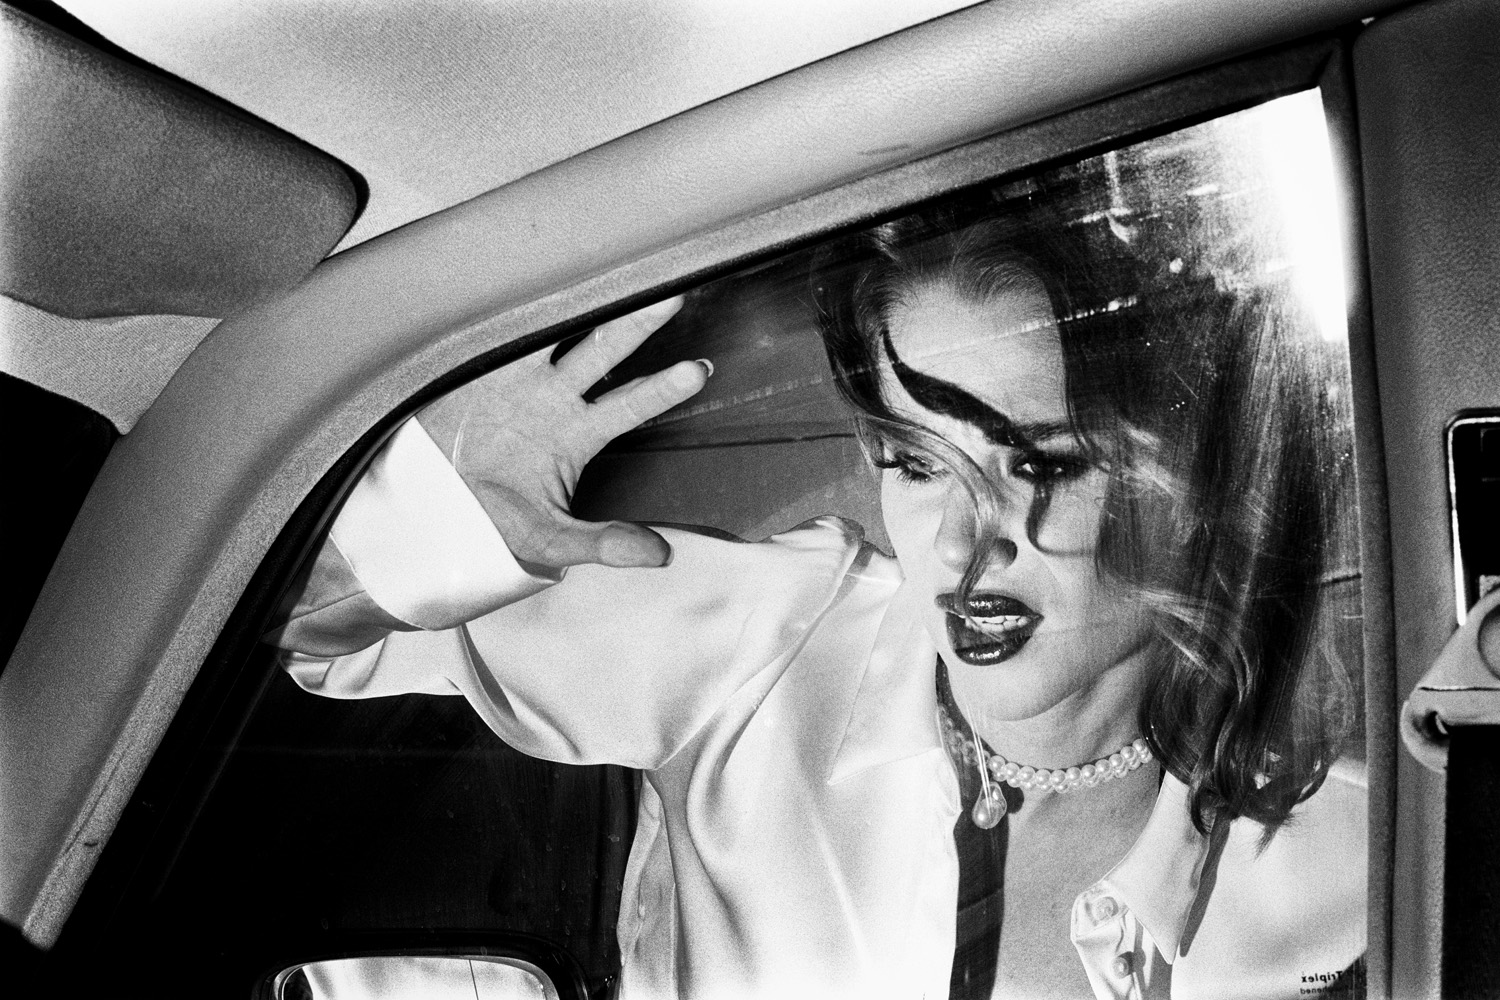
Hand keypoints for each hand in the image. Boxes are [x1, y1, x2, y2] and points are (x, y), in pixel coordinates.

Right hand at [417, 298, 707, 569]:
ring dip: (579, 301)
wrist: (427, 515)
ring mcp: (514, 377)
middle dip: (635, 324)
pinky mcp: (470, 367)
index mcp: (577, 433)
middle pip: (603, 351)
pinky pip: (493, 328)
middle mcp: (553, 396)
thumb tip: (660, 555)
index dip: (662, 388)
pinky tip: (531, 269)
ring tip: (610, 271)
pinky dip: (508, 302)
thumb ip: (601, 543)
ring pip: (553, 329)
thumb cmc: (493, 523)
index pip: (630, 405)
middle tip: (673, 295)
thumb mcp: (548, 538)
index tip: (697, 371)